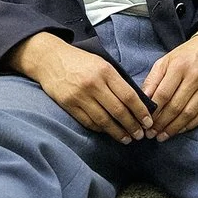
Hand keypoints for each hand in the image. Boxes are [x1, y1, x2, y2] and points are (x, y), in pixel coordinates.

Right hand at [9, 32, 154, 142]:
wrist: (49, 59)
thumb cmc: (80, 60)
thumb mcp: (101, 63)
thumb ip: (116, 80)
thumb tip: (136, 102)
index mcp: (105, 71)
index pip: (129, 96)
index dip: (141, 112)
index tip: (148, 122)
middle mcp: (93, 84)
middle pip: (118, 111)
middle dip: (132, 126)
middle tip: (140, 135)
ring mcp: (80, 96)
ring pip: (104, 120)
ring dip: (118, 132)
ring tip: (127, 138)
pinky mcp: (68, 105)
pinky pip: (88, 122)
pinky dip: (101, 129)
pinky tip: (108, 132)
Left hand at [139, 26, 197, 139]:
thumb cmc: (186, 54)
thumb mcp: (166, 60)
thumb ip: (153, 79)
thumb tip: (142, 99)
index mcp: (179, 67)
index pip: (163, 94)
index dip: (153, 111)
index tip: (144, 122)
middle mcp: (195, 77)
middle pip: (176, 106)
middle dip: (161, 123)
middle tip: (151, 134)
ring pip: (189, 113)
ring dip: (174, 128)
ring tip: (162, 136)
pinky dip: (190, 125)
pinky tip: (179, 130)